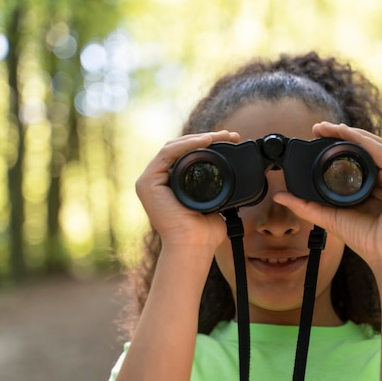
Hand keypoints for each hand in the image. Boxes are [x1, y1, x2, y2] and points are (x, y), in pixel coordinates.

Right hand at [135, 130, 239, 249]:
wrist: (194, 245)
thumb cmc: (204, 232)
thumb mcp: (215, 202)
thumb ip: (217, 188)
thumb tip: (235, 176)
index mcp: (171, 184)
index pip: (187, 155)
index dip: (208, 144)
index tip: (232, 140)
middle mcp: (159, 181)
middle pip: (181, 149)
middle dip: (206, 138)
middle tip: (231, 135)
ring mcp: (150, 181)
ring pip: (174, 147)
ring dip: (199, 138)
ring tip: (221, 136)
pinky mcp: (147, 182)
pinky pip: (166, 154)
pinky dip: (186, 145)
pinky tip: (205, 141)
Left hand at [273, 122, 381, 275]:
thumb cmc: (367, 240)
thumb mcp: (330, 217)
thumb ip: (306, 206)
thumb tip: (280, 196)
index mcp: (375, 183)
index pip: (358, 155)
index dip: (338, 143)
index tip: (316, 135)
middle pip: (365, 146)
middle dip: (342, 134)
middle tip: (318, 127)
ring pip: (373, 144)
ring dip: (350, 133)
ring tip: (330, 127)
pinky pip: (381, 153)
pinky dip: (364, 141)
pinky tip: (348, 135)